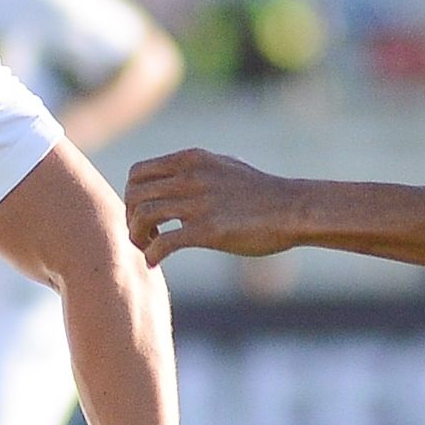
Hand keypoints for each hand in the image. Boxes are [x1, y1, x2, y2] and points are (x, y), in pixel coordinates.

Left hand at [124, 148, 299, 266]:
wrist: (293, 209)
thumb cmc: (262, 193)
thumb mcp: (224, 167)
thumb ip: (197, 170)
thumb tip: (178, 174)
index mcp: (191, 160)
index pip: (138, 173)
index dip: (132, 196)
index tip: (144, 214)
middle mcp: (190, 177)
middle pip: (134, 195)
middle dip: (130, 218)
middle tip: (143, 235)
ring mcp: (198, 203)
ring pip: (143, 217)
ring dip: (137, 237)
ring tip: (148, 249)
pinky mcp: (208, 231)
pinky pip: (163, 244)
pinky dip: (151, 256)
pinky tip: (155, 264)